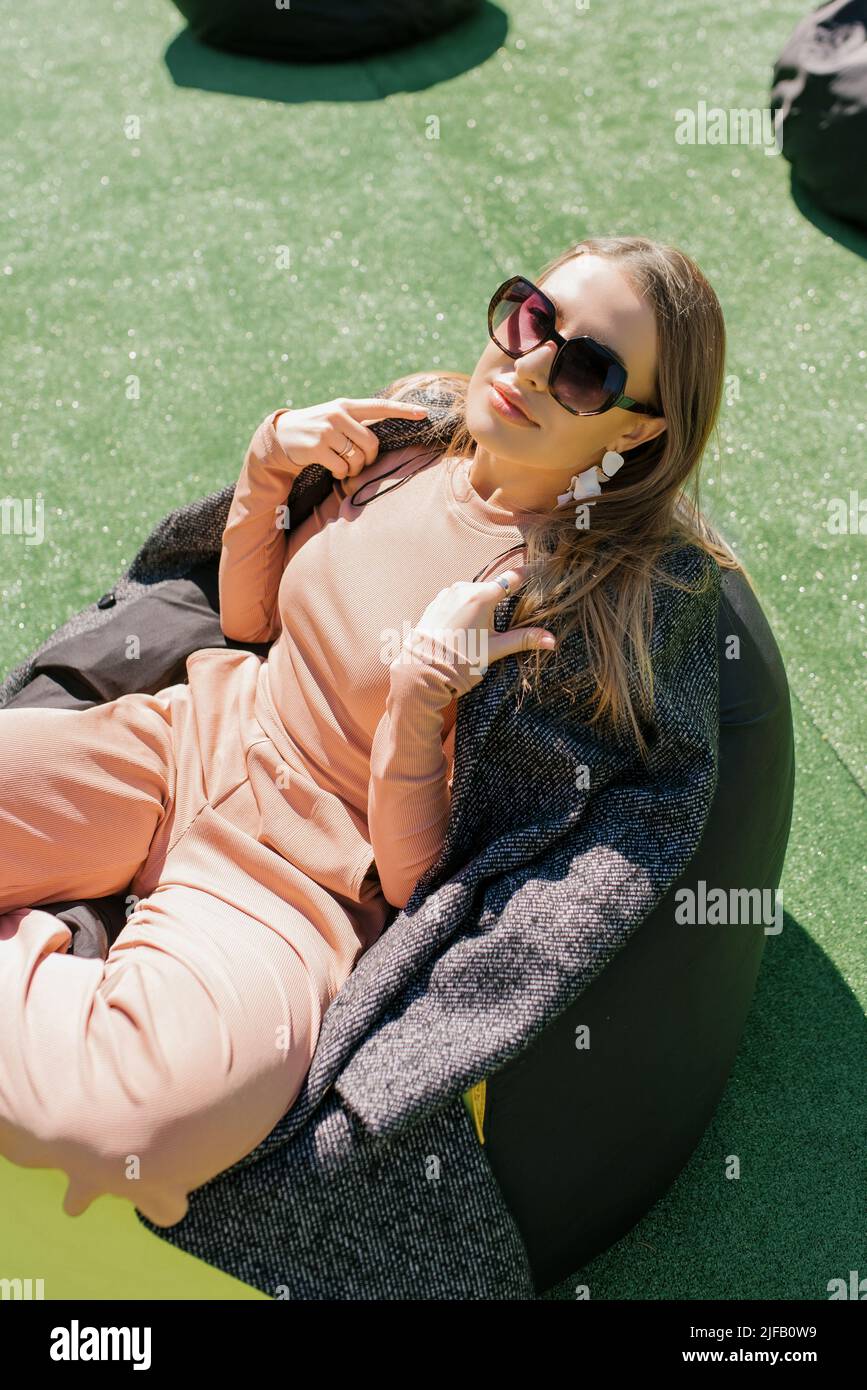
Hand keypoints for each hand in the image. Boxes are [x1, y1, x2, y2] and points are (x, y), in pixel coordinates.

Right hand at [273, 396, 428, 479]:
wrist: (282, 435)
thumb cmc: (317, 429)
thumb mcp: (336, 417)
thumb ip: (358, 422)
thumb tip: (384, 438)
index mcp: (346, 405)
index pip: (380, 406)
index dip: (403, 410)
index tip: (424, 413)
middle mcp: (338, 414)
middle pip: (371, 443)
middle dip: (369, 459)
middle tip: (359, 462)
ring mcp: (327, 430)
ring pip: (357, 458)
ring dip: (353, 469)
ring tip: (342, 465)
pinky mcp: (317, 447)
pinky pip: (342, 468)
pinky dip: (341, 474)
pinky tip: (332, 469)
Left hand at [406, 564, 556, 682]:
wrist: (422, 669)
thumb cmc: (461, 660)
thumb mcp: (496, 649)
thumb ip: (524, 640)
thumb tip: (553, 641)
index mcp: (481, 597)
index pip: (512, 578)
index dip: (528, 574)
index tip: (539, 571)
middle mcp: (463, 589)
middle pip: (492, 586)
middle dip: (504, 596)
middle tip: (513, 609)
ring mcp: (447, 594)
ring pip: (473, 592)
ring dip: (483, 602)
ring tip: (486, 623)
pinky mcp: (436, 602)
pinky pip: (456, 599)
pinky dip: (465, 607)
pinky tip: (467, 624)